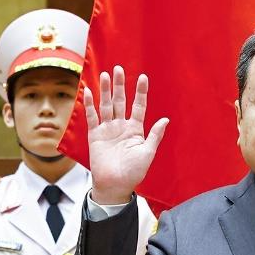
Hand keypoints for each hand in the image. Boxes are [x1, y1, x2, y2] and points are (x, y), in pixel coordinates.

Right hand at [85, 66, 168, 204]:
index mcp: (135, 129)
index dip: (140, 92)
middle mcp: (121, 126)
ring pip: (106, 105)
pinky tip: (88, 91)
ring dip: (105, 90)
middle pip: (120, 101)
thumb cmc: (134, 172)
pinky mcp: (95, 135)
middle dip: (119, 85)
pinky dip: (90, 104)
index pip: (138, 106)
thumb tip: (165, 120)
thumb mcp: (148, 153)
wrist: (115, 185)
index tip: (143, 77)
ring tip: (104, 74)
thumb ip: (154, 135)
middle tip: (118, 68)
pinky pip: (92, 117)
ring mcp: (107, 129)